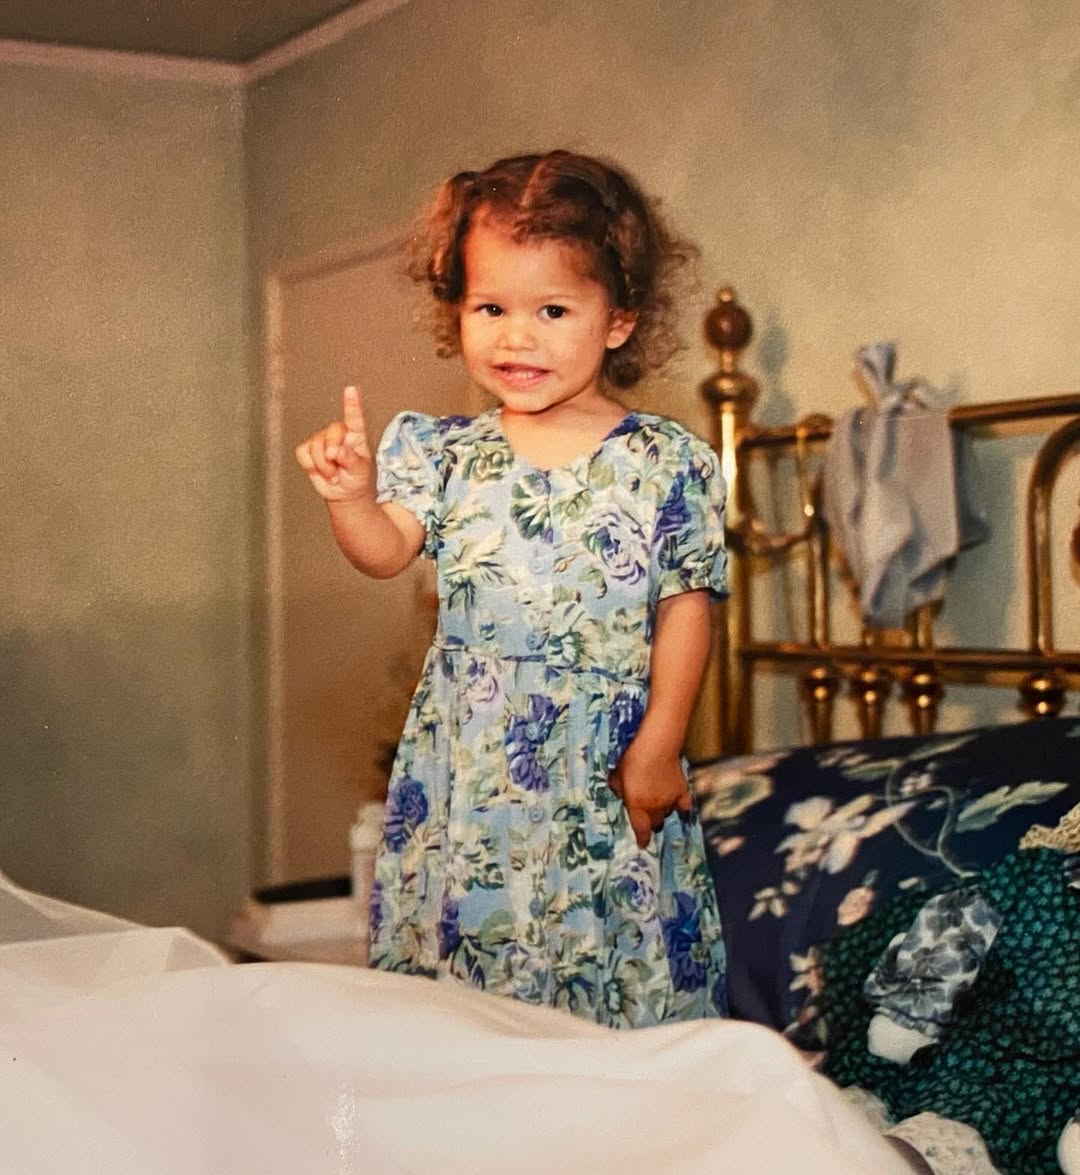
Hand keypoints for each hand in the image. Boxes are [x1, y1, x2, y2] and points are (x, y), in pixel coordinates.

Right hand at [295, 385, 374, 501]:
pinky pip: (303, 453)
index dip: (352, 404)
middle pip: (329, 434)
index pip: (354, 418)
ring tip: (333, 474)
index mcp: (356, 436)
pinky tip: (320, 470)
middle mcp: (338, 434)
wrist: (343, 493)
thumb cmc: (356, 478)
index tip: (351, 389)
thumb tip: (338, 449)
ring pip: (315, 446)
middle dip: (331, 454)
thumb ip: (351, 459)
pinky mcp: (307, 448)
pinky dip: (310, 466)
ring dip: (323, 466)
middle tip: (338, 470)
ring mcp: (321, 440)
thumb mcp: (360, 471)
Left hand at [608, 735, 692, 848]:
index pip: (641, 830)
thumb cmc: (633, 758)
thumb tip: (618, 793)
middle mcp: (654, 806)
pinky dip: (681, 807)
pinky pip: (684, 806)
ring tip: (657, 803)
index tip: (642, 844)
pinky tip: (678, 804)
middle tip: (647, 816)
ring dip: (662, 811)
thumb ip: (617, 788)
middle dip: (650, 823)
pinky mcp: (682, 790)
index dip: (642, 839)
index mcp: (637, 805)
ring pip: (667, 814)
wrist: (656, 745)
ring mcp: (670, 800)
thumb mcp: (617, 774)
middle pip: (655, 824)